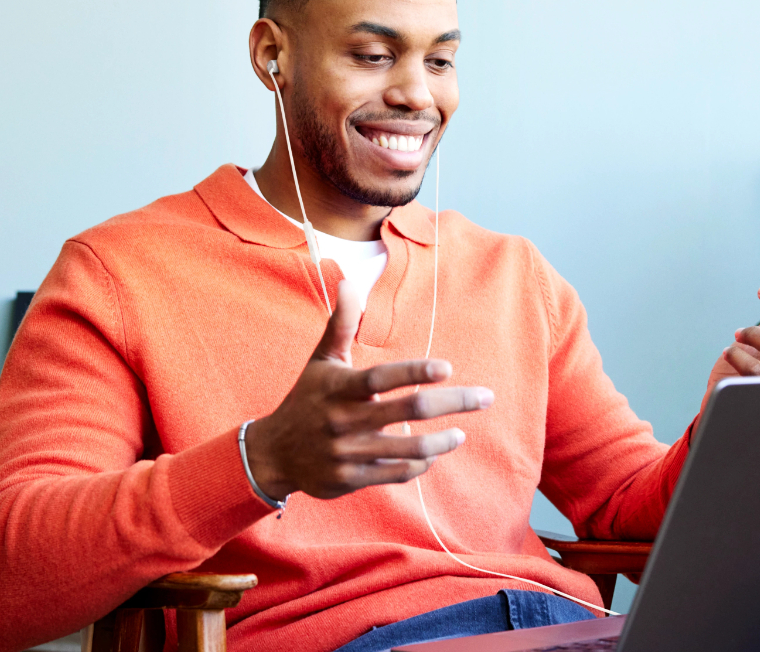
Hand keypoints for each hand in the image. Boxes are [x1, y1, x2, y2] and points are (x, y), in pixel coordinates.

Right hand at [244, 281, 493, 500]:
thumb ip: (341, 324)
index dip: (414, 372)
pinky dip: (421, 463)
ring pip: (409, 448)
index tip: (447, 368)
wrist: (273, 453)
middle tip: (486, 397)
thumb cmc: (307, 398)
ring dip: (442, 441)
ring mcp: (348, 452)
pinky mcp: (352, 478)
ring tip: (461, 433)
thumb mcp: (321, 361)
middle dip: (454, 402)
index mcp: (339, 387)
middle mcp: (343, 420)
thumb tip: (350, 281)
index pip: (381, 378)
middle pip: (409, 410)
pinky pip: (397, 473)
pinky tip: (434, 452)